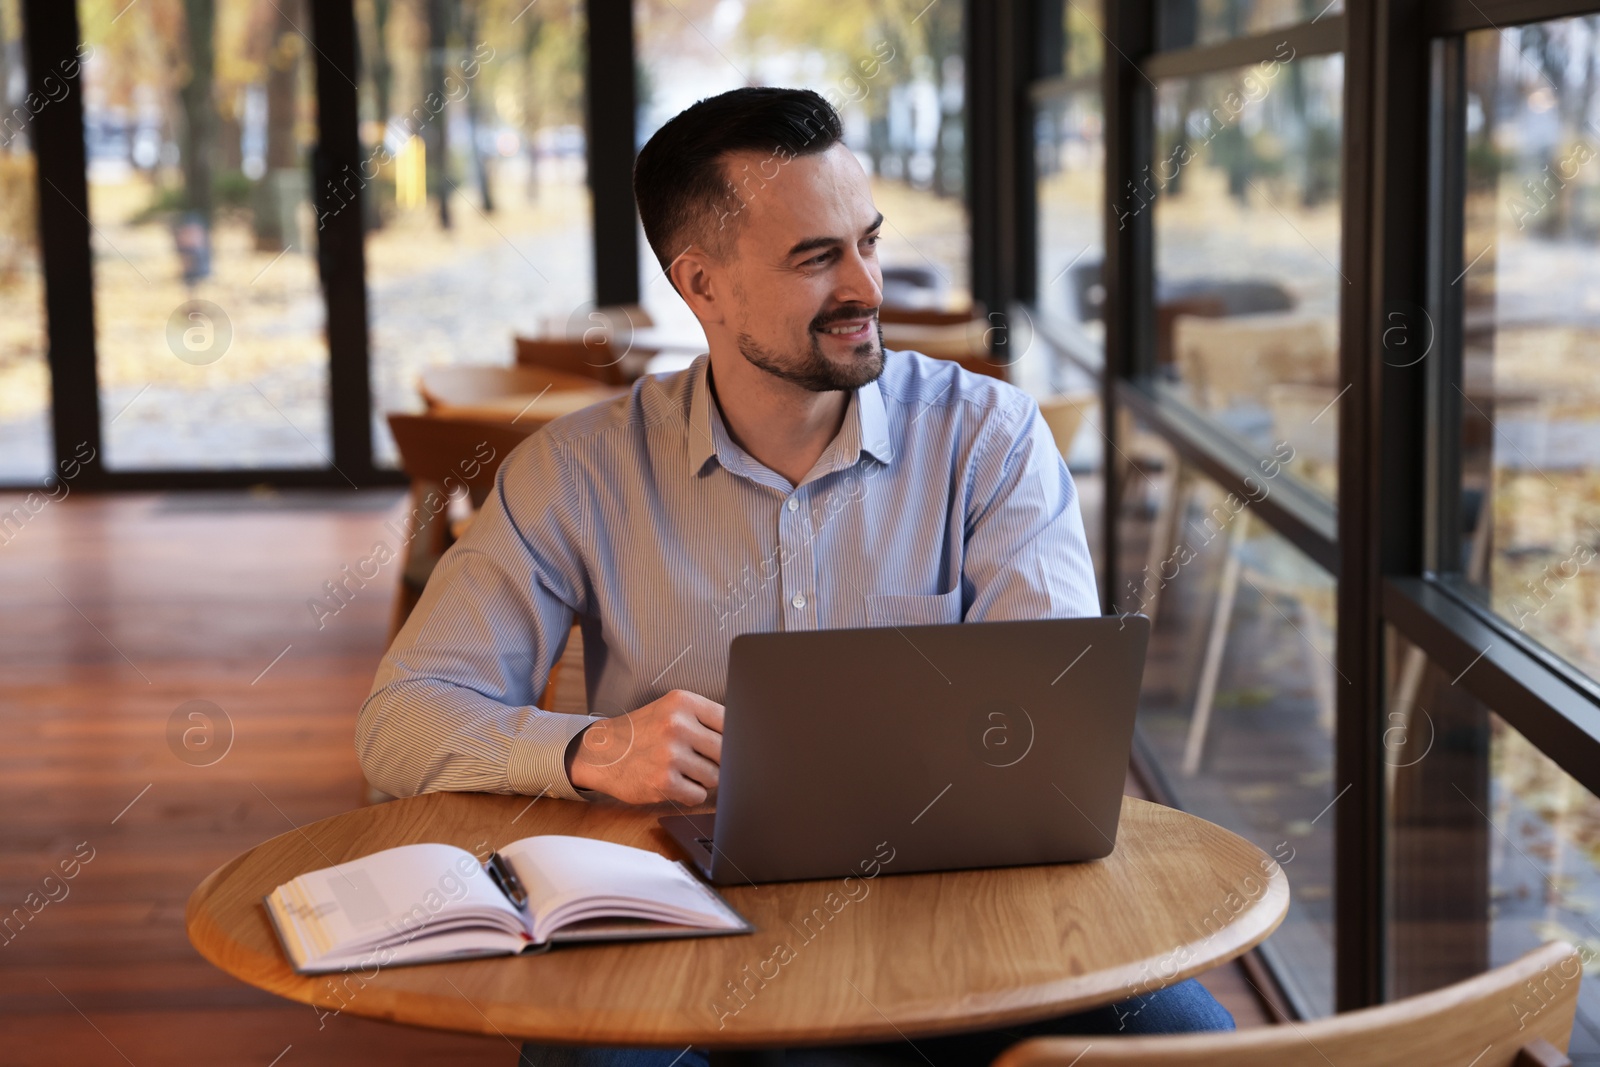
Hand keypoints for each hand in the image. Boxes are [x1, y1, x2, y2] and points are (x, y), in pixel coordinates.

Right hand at [565, 690, 723, 804]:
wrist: (600, 752)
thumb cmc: (642, 732)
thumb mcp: (670, 710)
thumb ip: (704, 720)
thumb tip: (746, 741)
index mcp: (682, 702)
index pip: (730, 721)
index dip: (733, 738)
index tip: (729, 745)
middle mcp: (676, 725)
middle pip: (725, 751)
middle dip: (717, 761)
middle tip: (699, 760)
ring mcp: (670, 754)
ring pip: (715, 776)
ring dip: (703, 779)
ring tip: (682, 771)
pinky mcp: (663, 781)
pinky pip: (698, 795)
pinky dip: (690, 794)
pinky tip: (674, 783)